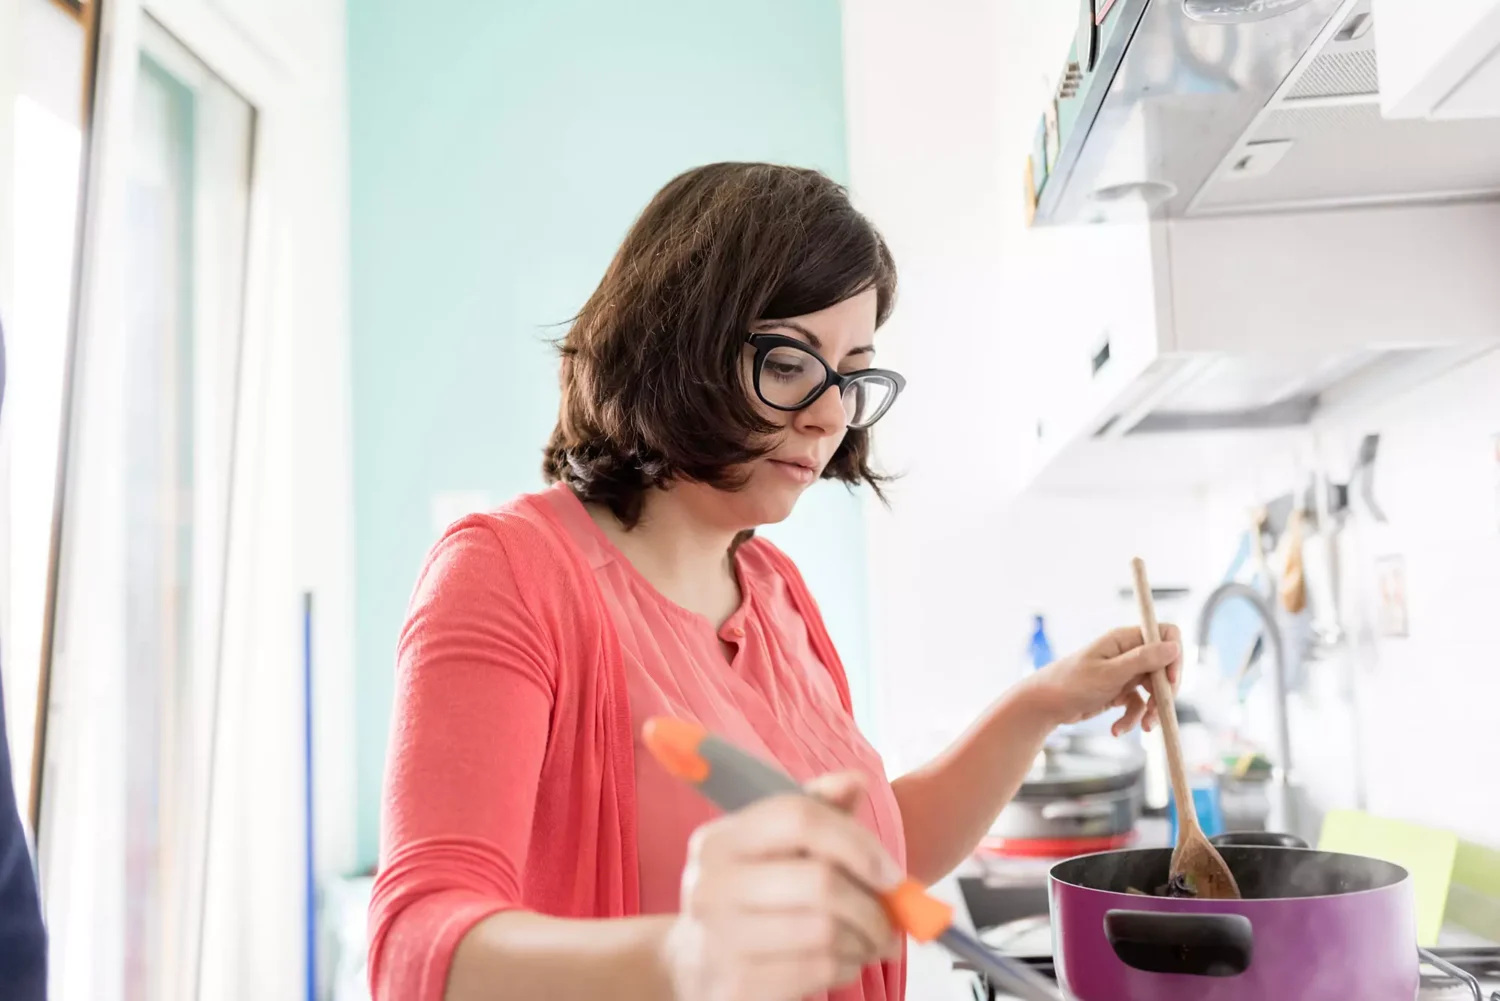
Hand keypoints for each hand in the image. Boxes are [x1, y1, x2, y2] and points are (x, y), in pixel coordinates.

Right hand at [663, 772, 902, 1000]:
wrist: (694, 964)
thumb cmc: (750, 895)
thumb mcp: (773, 847)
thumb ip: (816, 810)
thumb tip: (856, 780)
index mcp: (721, 838)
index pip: (798, 818)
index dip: (856, 842)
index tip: (890, 873)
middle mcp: (712, 884)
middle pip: (820, 882)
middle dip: (872, 905)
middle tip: (891, 918)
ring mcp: (720, 938)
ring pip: (825, 931)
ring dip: (865, 940)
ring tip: (870, 940)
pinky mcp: (737, 984)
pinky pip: (818, 970)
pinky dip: (847, 967)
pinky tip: (843, 960)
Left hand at [1023, 625, 1182, 735]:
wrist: (1044, 705)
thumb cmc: (1071, 683)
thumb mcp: (1109, 674)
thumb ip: (1142, 660)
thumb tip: (1175, 647)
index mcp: (1125, 639)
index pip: (1165, 635)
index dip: (1174, 656)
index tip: (1170, 681)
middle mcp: (1128, 653)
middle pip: (1164, 666)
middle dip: (1165, 691)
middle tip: (1158, 711)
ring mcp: (1125, 672)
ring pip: (1154, 689)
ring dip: (1152, 710)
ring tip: (1144, 727)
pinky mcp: (1119, 691)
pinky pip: (1138, 704)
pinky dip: (1132, 718)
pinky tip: (1117, 730)